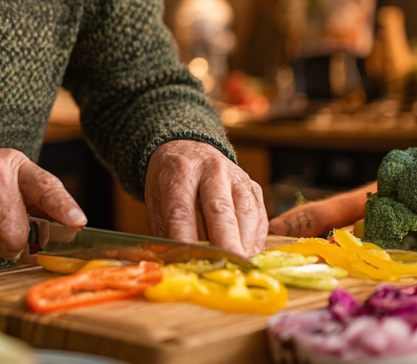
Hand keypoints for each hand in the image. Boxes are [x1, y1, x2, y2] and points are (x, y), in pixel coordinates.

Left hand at [145, 140, 267, 256]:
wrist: (187, 149)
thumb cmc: (170, 183)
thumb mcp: (157, 202)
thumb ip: (166, 232)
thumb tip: (175, 265)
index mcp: (179, 172)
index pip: (181, 211)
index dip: (186, 240)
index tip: (191, 263)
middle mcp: (210, 170)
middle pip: (219, 210)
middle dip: (225, 243)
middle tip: (229, 267)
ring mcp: (235, 175)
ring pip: (245, 211)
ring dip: (244, 243)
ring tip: (239, 265)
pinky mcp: (252, 185)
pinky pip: (259, 214)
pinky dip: (256, 238)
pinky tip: (248, 253)